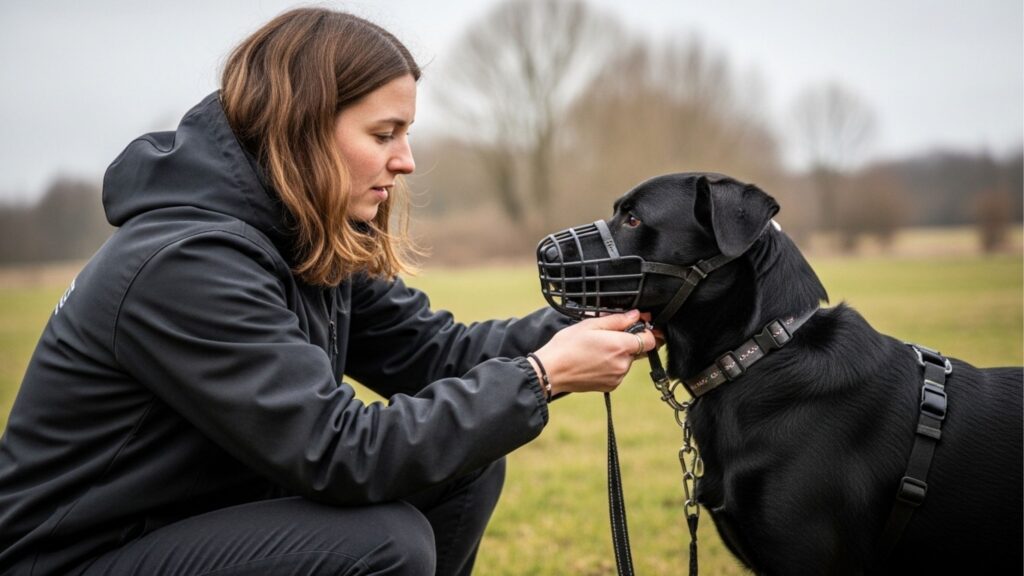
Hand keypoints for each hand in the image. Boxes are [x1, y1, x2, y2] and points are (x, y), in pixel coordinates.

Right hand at [527, 310, 656, 395]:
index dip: (645, 330)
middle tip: (608, 336)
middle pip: (639, 350)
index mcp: (621, 346)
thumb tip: (635, 315)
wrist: (551, 371)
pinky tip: (595, 360)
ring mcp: (617, 377)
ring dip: (619, 354)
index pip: (650, 339)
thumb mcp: (590, 325)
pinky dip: (612, 365)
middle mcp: (623, 364)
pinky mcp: (611, 386)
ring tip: (597, 349)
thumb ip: (617, 320)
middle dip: (629, 341)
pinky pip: (618, 372)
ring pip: (628, 361)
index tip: (636, 325)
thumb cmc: (567, 346)